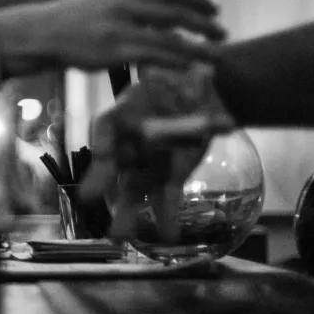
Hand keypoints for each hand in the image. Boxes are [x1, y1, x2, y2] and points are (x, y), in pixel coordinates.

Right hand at [0, 0, 225, 74]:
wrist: (43, 32)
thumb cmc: (76, 19)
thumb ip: (134, 1)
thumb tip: (166, 10)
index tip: (214, 8)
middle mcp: (126, 3)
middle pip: (177, 13)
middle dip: (204, 24)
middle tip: (223, 33)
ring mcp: (121, 27)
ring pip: (171, 38)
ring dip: (199, 48)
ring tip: (217, 56)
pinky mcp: (114, 50)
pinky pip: (154, 56)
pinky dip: (177, 62)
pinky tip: (191, 67)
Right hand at [80, 67, 234, 241]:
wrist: (204, 92)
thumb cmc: (183, 77)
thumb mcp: (185, 81)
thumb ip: (196, 106)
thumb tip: (226, 123)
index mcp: (124, 112)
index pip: (107, 126)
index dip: (103, 140)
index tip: (102, 154)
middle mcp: (129, 141)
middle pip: (111, 164)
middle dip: (100, 182)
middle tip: (88, 198)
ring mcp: (147, 160)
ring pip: (132, 189)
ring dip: (126, 213)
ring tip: (119, 236)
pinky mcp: (169, 174)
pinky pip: (165, 197)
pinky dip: (166, 217)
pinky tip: (168, 236)